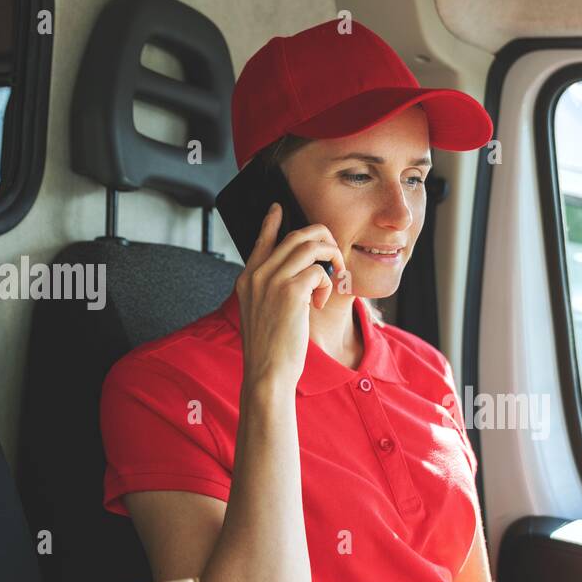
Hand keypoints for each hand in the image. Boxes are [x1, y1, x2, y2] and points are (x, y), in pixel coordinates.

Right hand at [234, 202, 347, 392]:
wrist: (267, 373)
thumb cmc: (270, 350)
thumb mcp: (264, 314)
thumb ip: (273, 291)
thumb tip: (301, 277)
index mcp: (247, 279)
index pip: (261, 241)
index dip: (271, 222)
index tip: (278, 208)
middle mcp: (257, 275)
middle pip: (296, 236)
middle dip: (323, 241)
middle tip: (334, 259)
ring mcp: (272, 281)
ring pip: (311, 247)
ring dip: (331, 259)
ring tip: (334, 279)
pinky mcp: (290, 292)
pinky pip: (320, 272)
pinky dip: (327, 285)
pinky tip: (319, 304)